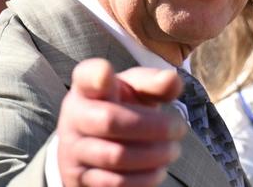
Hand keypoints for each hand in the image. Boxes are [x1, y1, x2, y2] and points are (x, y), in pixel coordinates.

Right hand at [57, 58, 186, 186]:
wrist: (94, 144)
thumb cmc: (121, 108)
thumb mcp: (135, 91)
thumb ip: (153, 83)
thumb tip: (172, 79)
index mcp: (87, 87)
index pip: (86, 76)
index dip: (95, 75)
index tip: (107, 75)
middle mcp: (74, 115)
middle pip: (110, 120)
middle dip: (154, 127)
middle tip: (179, 129)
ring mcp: (73, 148)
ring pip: (115, 156)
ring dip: (153, 155)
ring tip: (172, 151)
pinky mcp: (78, 178)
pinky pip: (114, 183)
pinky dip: (143, 178)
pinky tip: (158, 170)